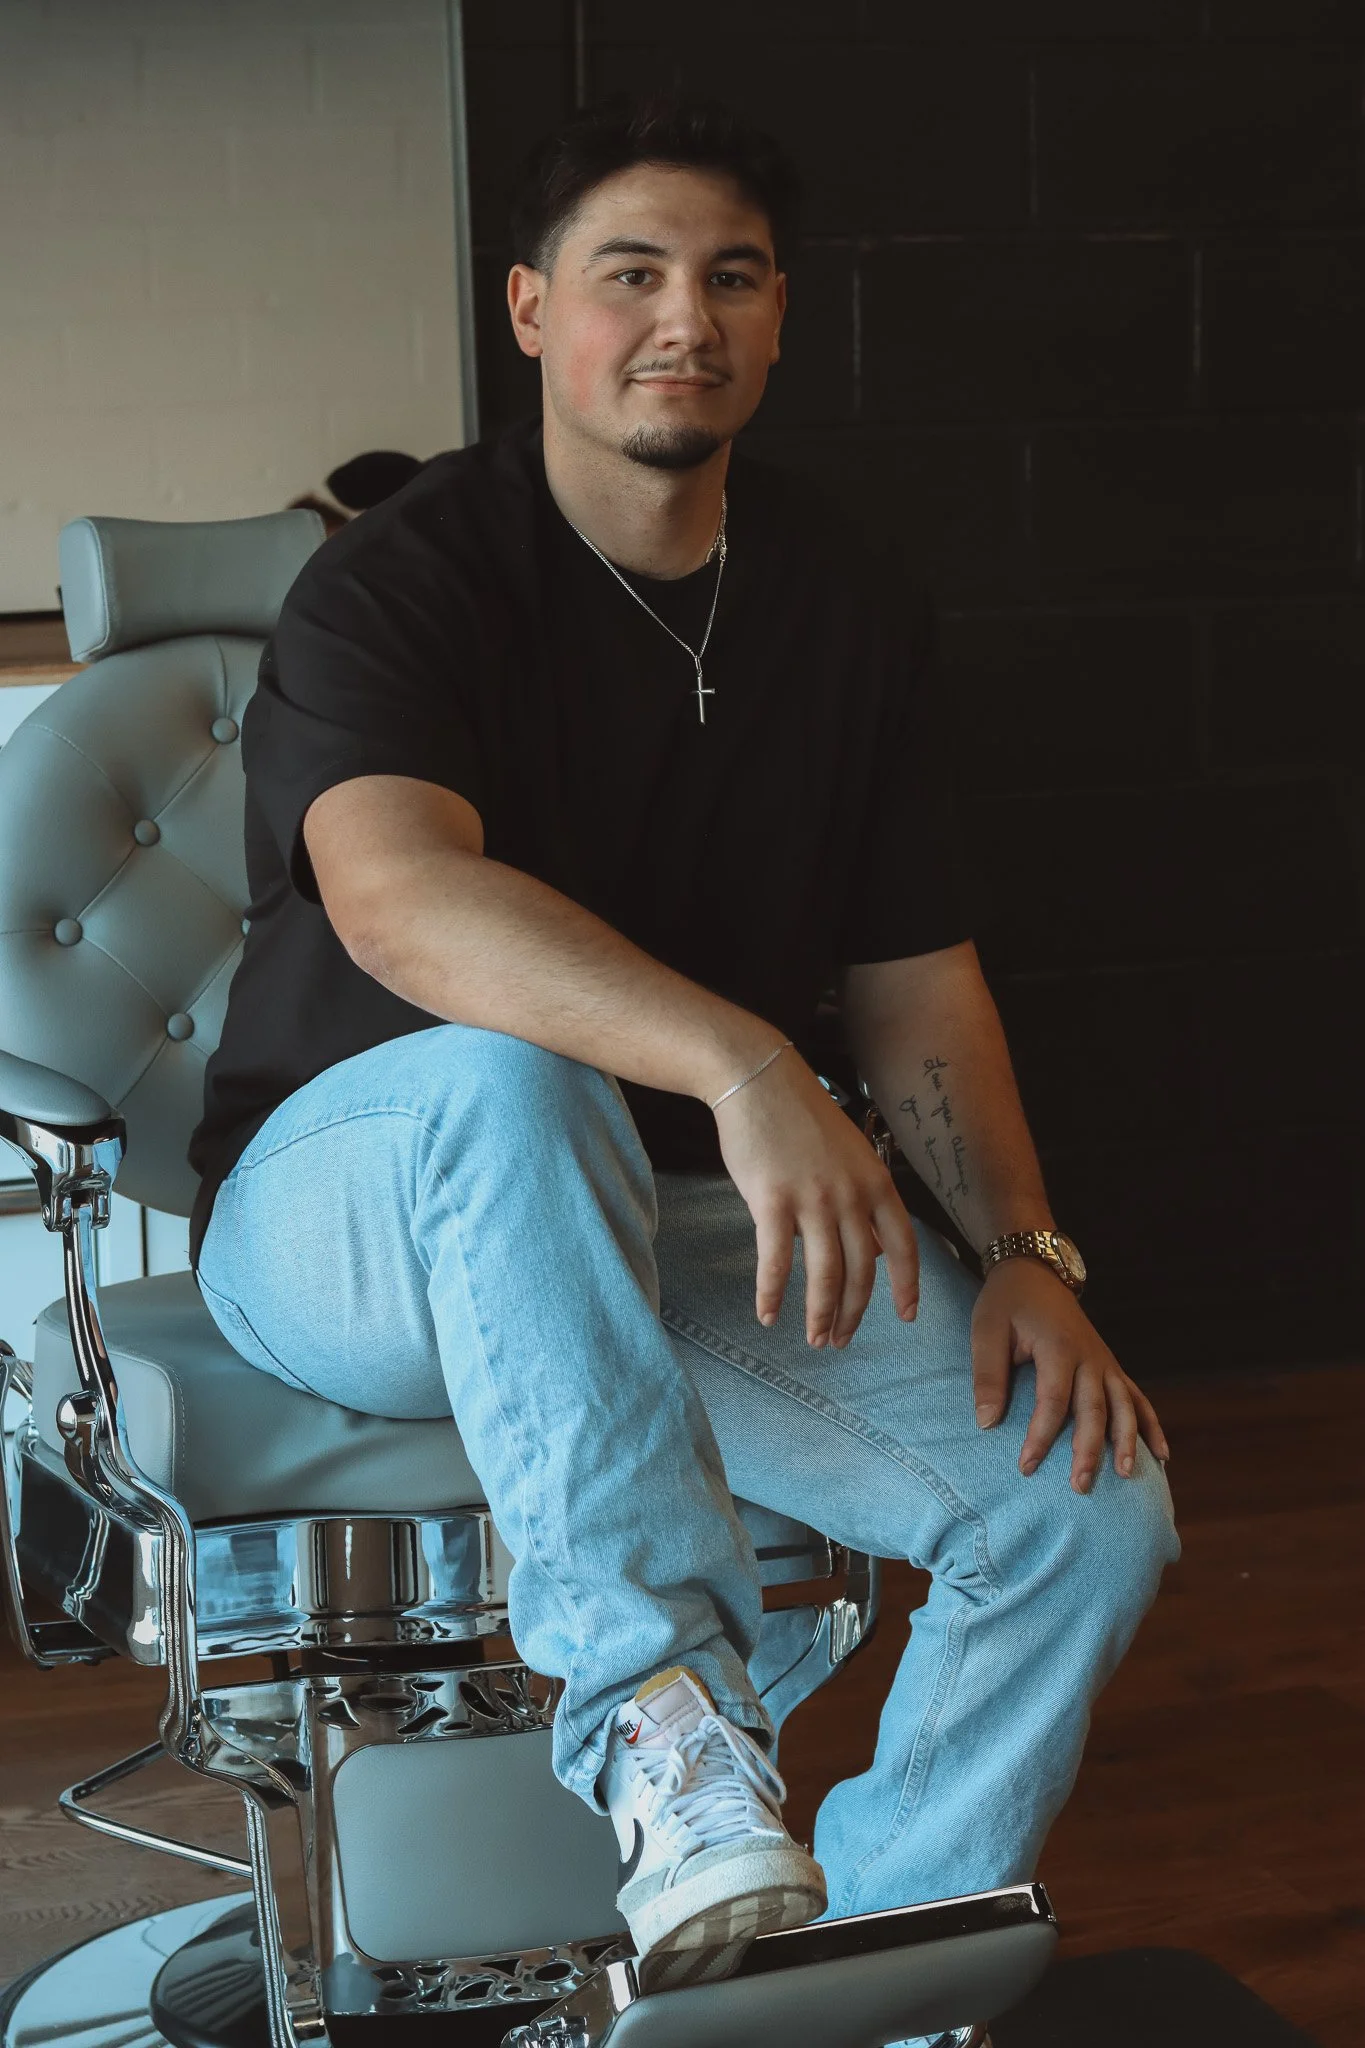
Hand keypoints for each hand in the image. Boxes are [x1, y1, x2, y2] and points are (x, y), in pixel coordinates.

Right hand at [711, 1048, 919, 1347]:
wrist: (758, 1080)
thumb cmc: (800, 1118)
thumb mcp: (849, 1154)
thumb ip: (862, 1199)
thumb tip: (870, 1249)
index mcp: (875, 1182)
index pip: (903, 1245)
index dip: (906, 1285)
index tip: (906, 1316)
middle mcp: (851, 1195)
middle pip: (861, 1271)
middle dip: (852, 1313)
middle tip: (840, 1340)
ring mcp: (813, 1198)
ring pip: (824, 1275)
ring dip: (819, 1314)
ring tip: (814, 1338)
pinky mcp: (772, 1201)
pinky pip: (775, 1262)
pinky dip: (772, 1294)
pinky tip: (767, 1315)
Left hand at [970, 1258, 1169, 1492]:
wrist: (1034, 1272)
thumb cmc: (1006, 1305)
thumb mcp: (986, 1332)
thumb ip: (988, 1376)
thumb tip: (986, 1424)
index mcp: (1058, 1347)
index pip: (1053, 1401)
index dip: (1041, 1436)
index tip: (1026, 1467)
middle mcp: (1089, 1357)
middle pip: (1095, 1409)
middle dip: (1089, 1450)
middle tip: (1080, 1487)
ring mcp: (1104, 1362)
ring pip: (1123, 1406)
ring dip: (1126, 1441)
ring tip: (1126, 1475)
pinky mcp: (1110, 1365)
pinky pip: (1137, 1397)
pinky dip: (1150, 1425)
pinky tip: (1161, 1454)